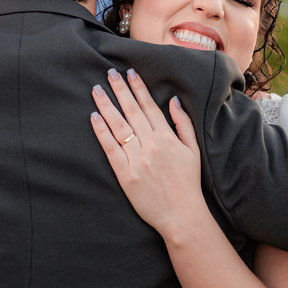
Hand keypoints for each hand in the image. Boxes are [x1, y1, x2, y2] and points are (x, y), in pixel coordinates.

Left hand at [90, 68, 203, 239]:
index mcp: (167, 137)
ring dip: (107, 105)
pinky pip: (111, 148)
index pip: (148, 106)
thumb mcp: (193, 150)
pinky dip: (102, 132)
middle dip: (119, 90)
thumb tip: (173, 101)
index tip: (129, 73)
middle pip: (131, 111)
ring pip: (119, 125)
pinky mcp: (125, 173)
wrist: (181, 214)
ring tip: (96, 90)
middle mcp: (151, 144)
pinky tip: (94, 117)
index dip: (138, 88)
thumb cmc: (188, 183)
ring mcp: (137, 158)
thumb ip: (183, 124)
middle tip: (109, 73)